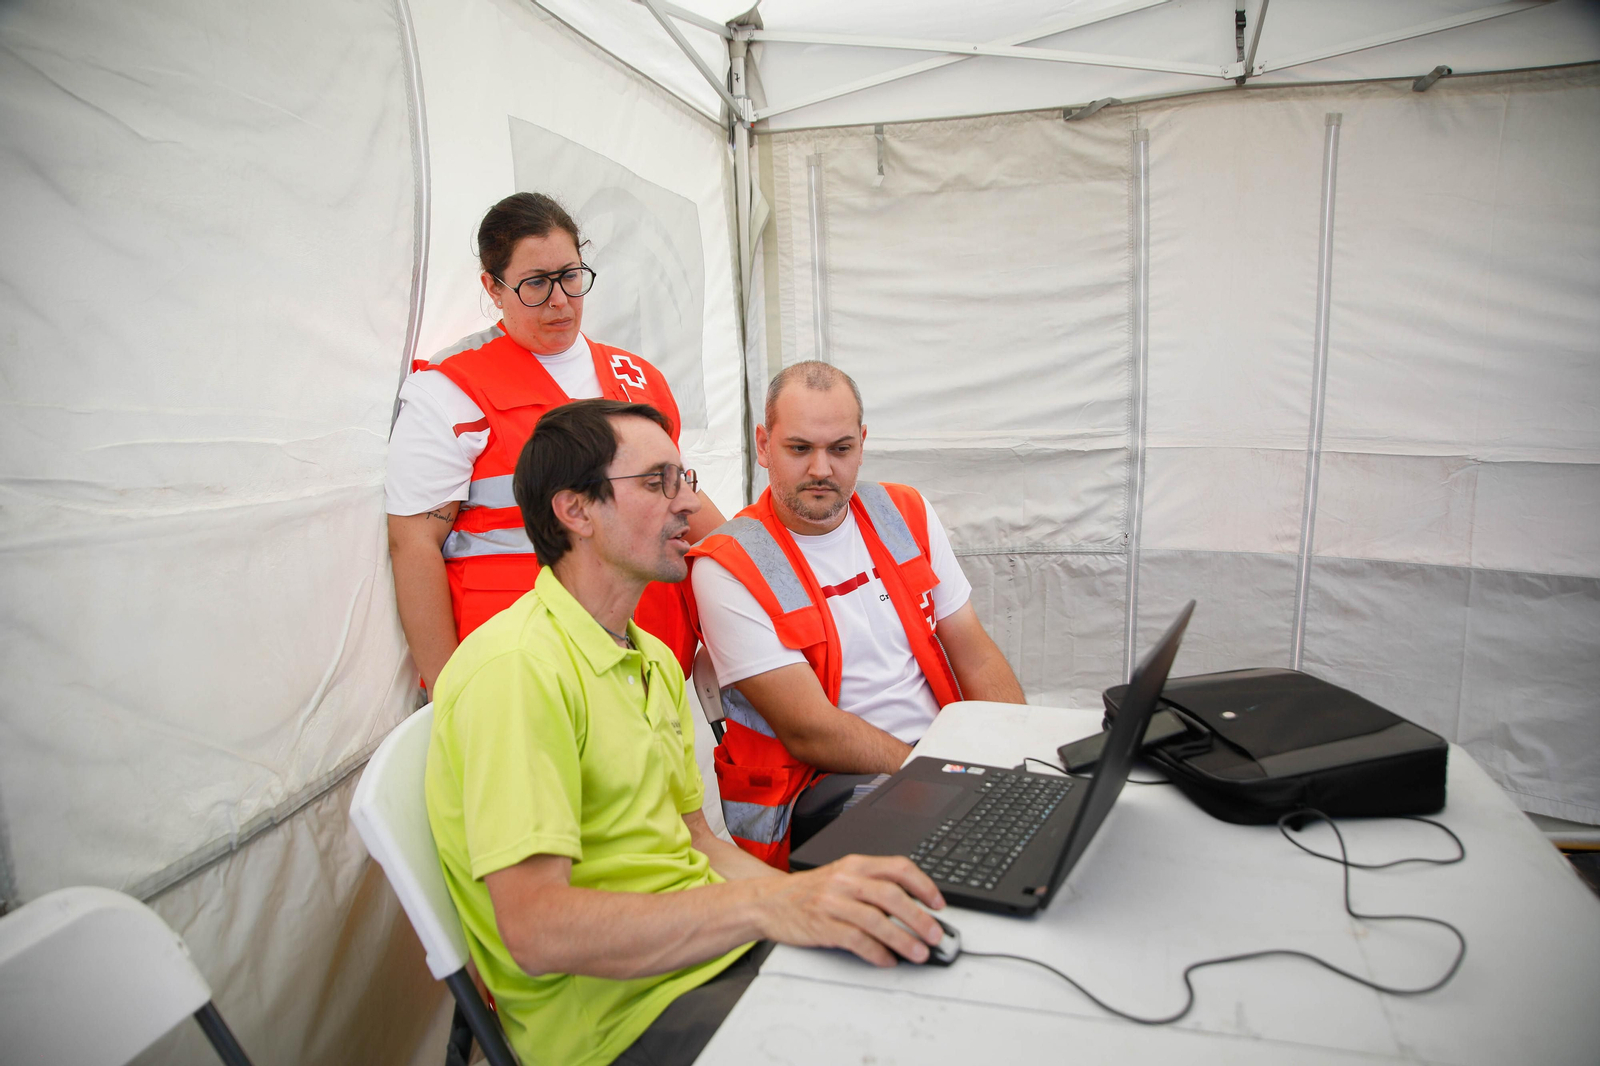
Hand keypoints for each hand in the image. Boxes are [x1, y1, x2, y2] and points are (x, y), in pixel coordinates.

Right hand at [753, 854, 945, 966]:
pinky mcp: (822, 926)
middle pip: (891, 895)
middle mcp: (845, 879)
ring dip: (903, 940)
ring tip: (919, 952)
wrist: (768, 902)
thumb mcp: (842, 876)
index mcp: (855, 864)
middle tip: (935, 934)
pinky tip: (887, 960)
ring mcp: (832, 902)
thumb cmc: (811, 892)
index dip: (924, 885)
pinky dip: (876, 953)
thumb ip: (873, 885)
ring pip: (876, 921)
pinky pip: (856, 941)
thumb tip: (913, 907)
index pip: (898, 868)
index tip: (938, 904)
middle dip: (919, 917)